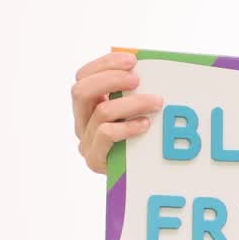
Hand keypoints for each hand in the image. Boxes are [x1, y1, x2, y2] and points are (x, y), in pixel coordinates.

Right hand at [72, 51, 162, 173]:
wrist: (140, 180)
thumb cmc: (140, 140)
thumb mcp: (133, 113)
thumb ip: (133, 94)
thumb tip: (152, 68)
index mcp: (87, 106)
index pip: (84, 76)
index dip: (105, 64)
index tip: (132, 59)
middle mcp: (81, 122)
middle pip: (81, 91)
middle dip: (111, 79)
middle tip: (138, 79)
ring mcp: (86, 142)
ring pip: (101, 112)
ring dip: (132, 103)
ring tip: (157, 102)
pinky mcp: (96, 160)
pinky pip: (106, 135)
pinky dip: (127, 126)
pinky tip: (146, 125)